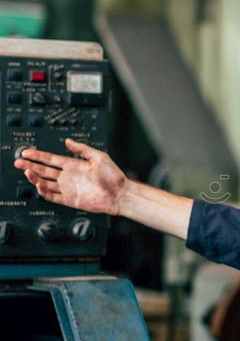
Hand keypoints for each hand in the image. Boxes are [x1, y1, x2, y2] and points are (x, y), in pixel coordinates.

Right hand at [14, 138, 128, 215]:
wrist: (120, 194)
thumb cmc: (113, 176)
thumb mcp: (99, 157)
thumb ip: (82, 149)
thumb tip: (67, 140)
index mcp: (73, 165)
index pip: (51, 159)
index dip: (38, 156)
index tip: (27, 152)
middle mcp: (68, 176)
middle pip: (44, 170)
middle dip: (30, 165)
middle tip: (18, 162)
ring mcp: (68, 188)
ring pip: (45, 183)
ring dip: (34, 177)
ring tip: (27, 172)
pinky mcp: (70, 200)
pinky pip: (52, 196)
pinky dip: (43, 191)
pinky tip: (38, 185)